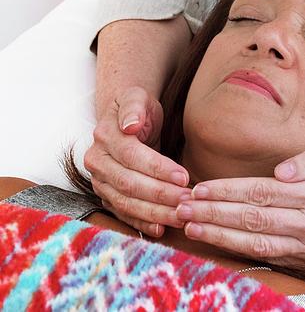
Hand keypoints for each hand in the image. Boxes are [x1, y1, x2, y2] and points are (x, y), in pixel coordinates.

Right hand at [84, 86, 190, 237]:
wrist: (128, 120)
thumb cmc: (138, 107)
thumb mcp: (137, 96)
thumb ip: (134, 106)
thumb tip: (131, 125)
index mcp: (104, 136)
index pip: (132, 156)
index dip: (158, 168)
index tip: (184, 176)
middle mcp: (97, 162)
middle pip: (129, 184)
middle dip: (161, 195)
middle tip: (187, 201)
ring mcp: (100, 182)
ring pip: (126, 203)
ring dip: (155, 213)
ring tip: (181, 216)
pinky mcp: (107, 197)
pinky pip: (124, 215)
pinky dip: (143, 223)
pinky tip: (162, 228)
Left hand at [175, 143, 304, 266]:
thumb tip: (280, 171)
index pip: (260, 194)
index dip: (226, 193)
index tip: (199, 190)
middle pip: (251, 221)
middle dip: (213, 216)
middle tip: (181, 211)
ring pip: (257, 244)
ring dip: (221, 237)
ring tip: (193, 229)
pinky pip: (273, 257)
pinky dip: (244, 252)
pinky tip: (223, 245)